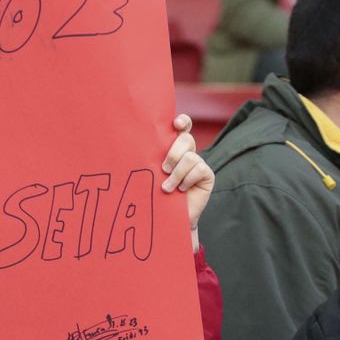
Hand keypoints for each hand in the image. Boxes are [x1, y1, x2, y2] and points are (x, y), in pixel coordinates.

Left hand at [161, 113, 213, 248]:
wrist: (171, 218)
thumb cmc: (157, 195)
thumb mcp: (151, 175)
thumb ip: (150, 161)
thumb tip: (132, 148)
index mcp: (174, 148)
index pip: (182, 127)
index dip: (182, 122)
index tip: (175, 124)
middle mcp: (188, 153)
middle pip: (185, 139)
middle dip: (173, 153)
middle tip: (163, 169)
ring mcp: (199, 163)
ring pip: (189, 157)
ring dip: (176, 174)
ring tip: (168, 188)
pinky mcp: (207, 174)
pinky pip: (198, 169)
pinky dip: (187, 180)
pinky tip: (182, 190)